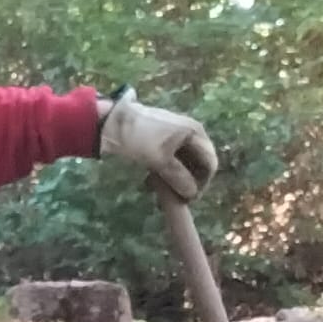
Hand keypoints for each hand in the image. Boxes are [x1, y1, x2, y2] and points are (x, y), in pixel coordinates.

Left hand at [99, 92, 217, 201]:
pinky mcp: (163, 139)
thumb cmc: (139, 139)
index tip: (189, 199)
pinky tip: (151, 182)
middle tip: (174, 199)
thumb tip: (192, 194)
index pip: (209, 163)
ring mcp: (177, 134)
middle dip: (188, 182)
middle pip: (198, 163)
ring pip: (183, 163)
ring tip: (160, 193)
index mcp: (195, 133)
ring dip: (175, 179)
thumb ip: (179, 178)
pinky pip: (171, 159)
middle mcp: (190, 132)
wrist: (112, 122)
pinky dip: (166, 172)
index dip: (202, 183)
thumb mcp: (160, 161)